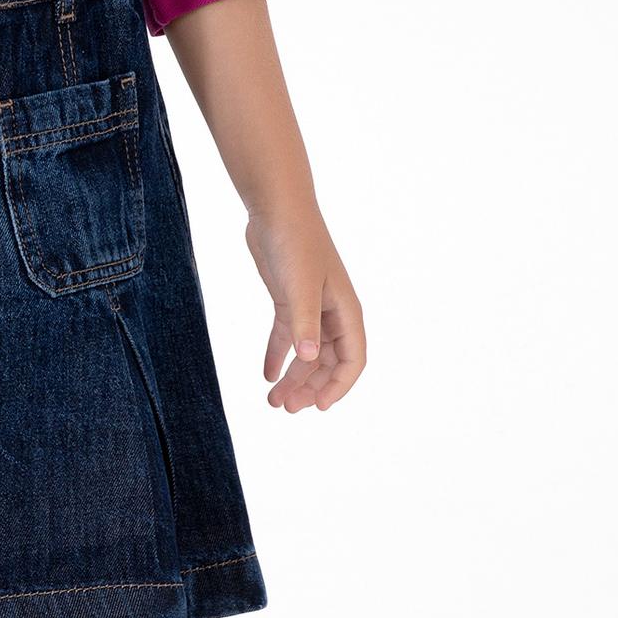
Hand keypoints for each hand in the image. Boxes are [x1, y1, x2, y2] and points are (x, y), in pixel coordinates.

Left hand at [244, 202, 365, 412]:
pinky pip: (287, 337)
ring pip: (306, 354)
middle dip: (310, 387)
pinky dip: (277, 356)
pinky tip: (265, 375)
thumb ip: (303, 323)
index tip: (317, 407)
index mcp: (345, 311)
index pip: (352, 360)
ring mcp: (311, 307)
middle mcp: (332, 312)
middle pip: (327, 362)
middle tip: (286, 409)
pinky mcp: (288, 299)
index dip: (338, 386)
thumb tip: (307, 359)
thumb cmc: (295, 242)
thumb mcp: (299, 286)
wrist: (276, 209)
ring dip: (293, 378)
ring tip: (273, 402)